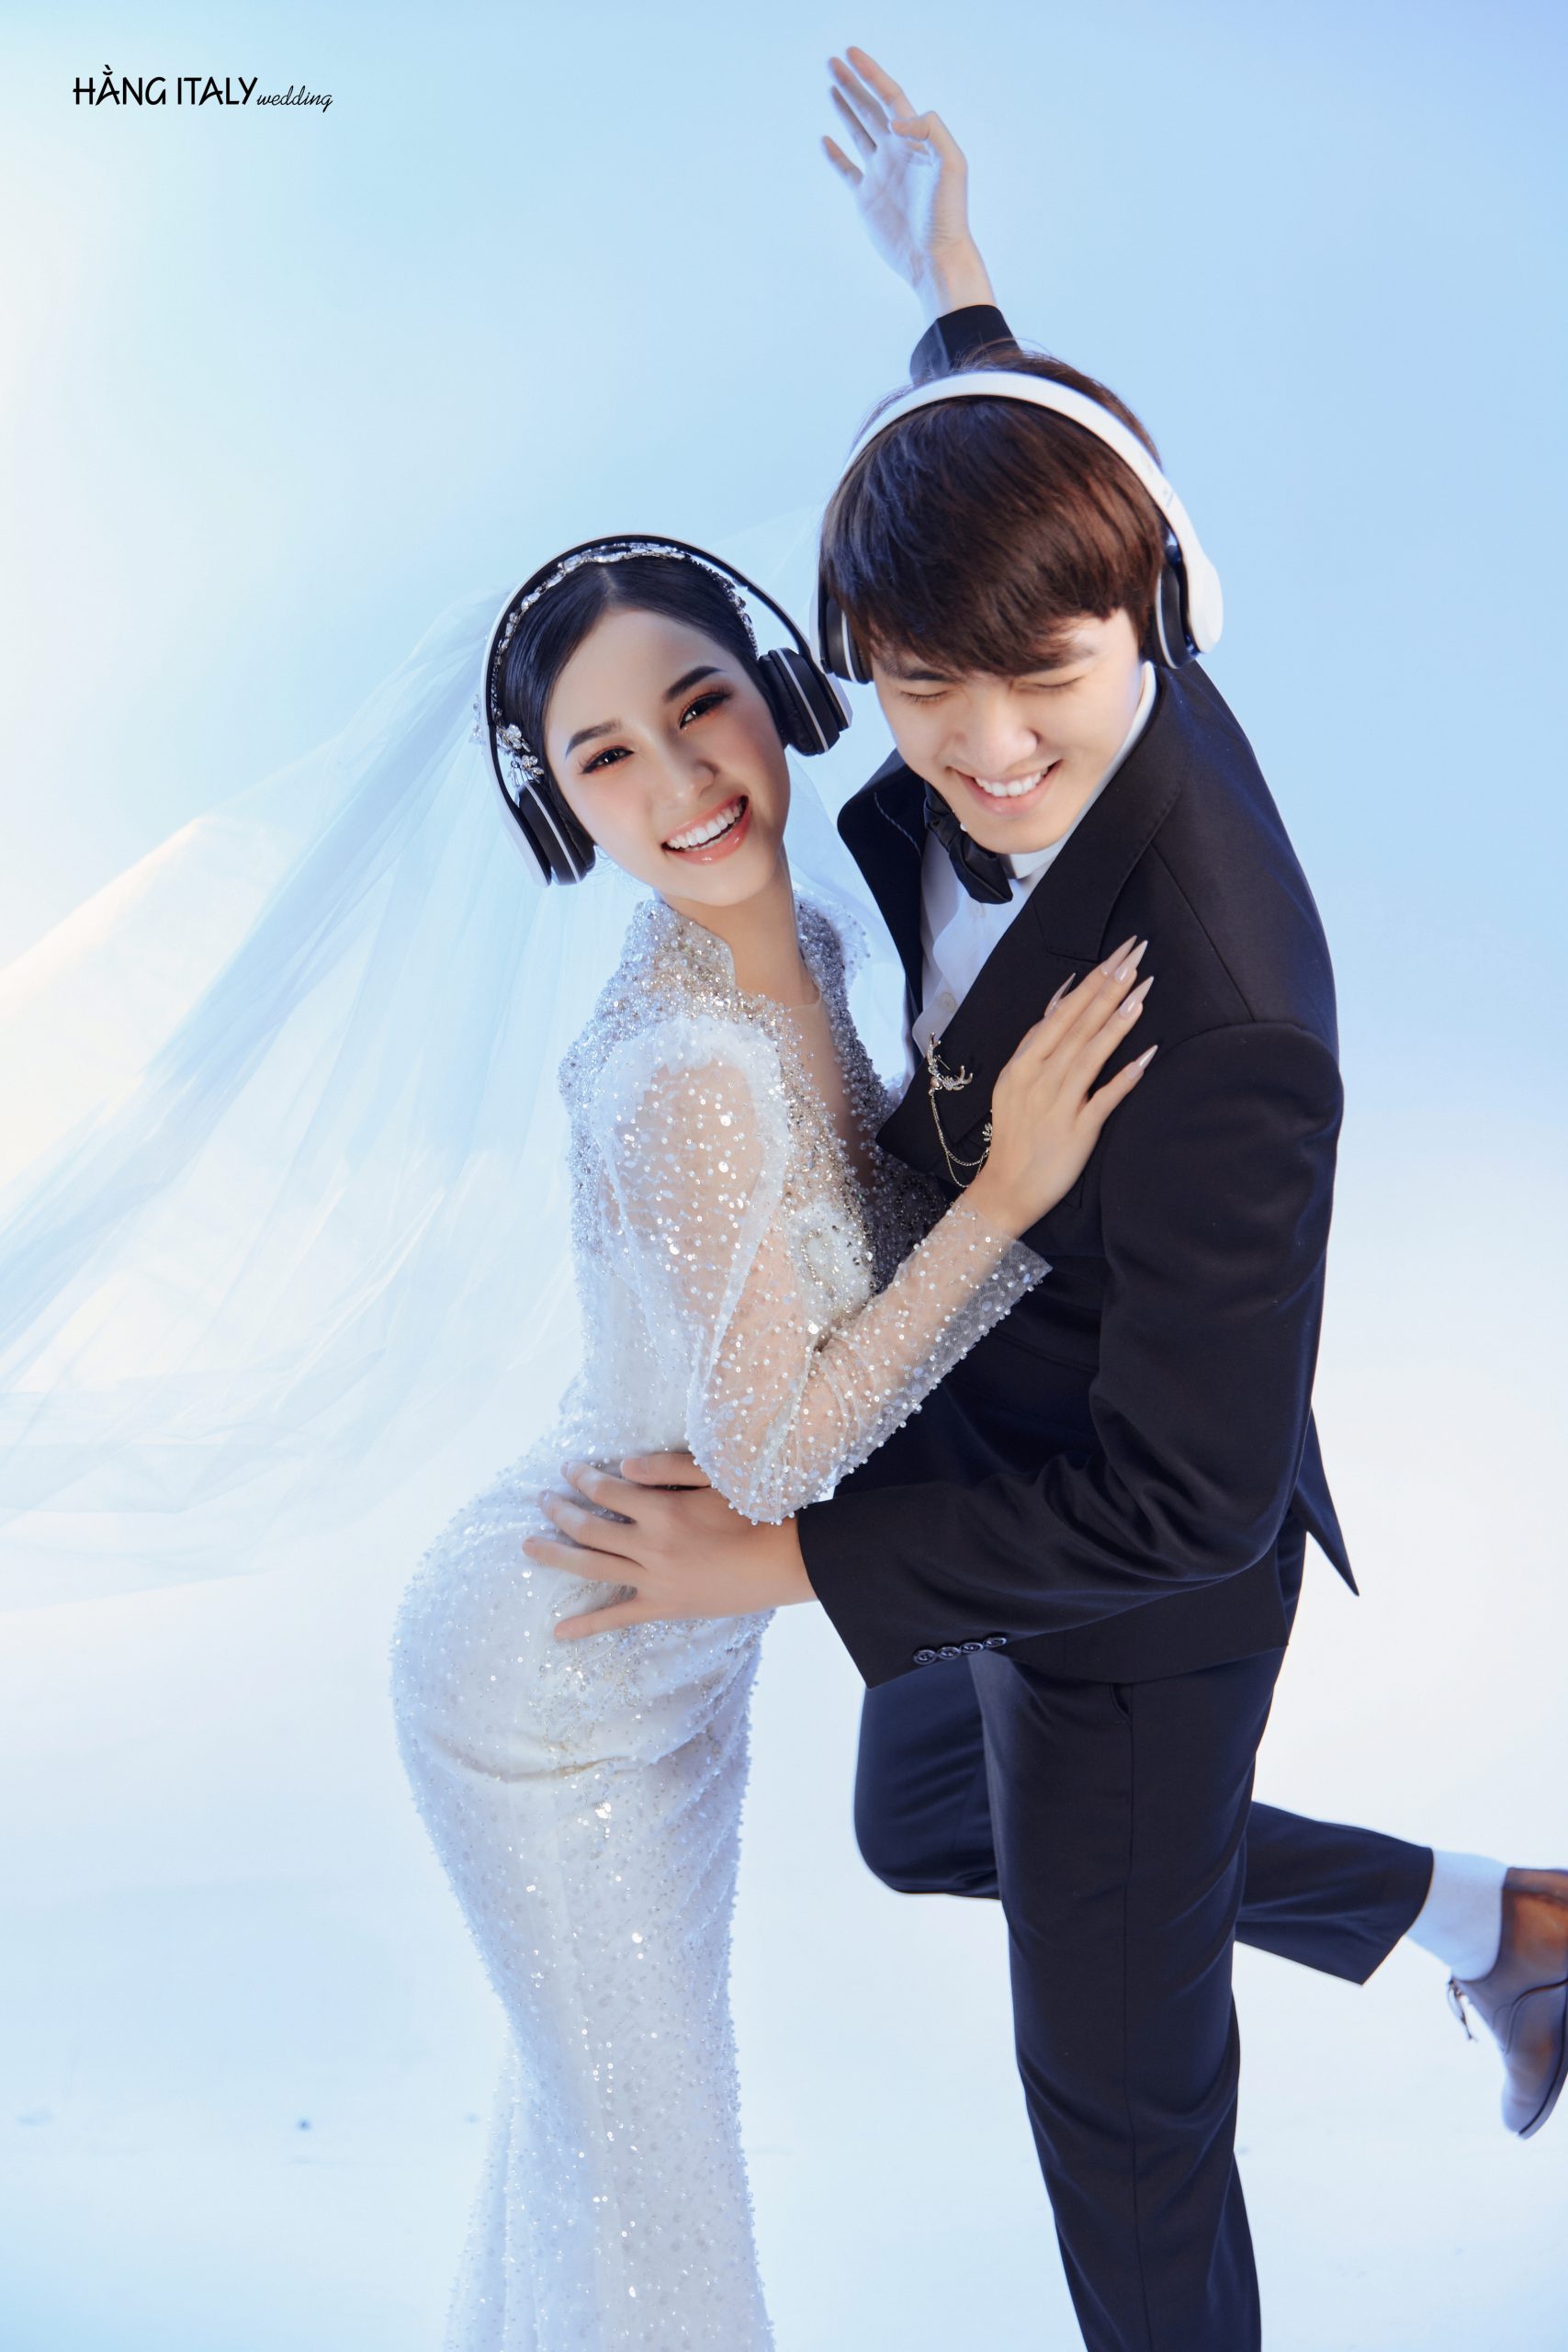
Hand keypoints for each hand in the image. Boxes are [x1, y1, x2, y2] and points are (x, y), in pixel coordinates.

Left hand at [523, 1454, 814, 1637]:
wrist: (784, 1561)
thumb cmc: (755, 1512)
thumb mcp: (715, 1477)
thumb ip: (666, 1467)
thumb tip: (621, 1464)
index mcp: (661, 1511)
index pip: (607, 1490)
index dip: (582, 1478)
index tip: (568, 1468)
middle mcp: (649, 1546)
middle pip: (589, 1528)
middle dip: (560, 1511)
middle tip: (541, 1499)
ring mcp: (653, 1581)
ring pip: (592, 1568)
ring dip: (556, 1555)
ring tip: (529, 1545)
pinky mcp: (664, 1607)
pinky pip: (618, 1618)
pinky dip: (587, 1626)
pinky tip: (559, 1632)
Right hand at [822, 47, 994, 321]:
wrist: (934, 257)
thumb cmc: (947, 214)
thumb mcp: (951, 164)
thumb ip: (930, 131)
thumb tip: (894, 121)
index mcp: (915, 140)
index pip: (890, 97)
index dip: (871, 74)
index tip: (850, 54)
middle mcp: (896, 152)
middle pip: (871, 108)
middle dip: (853, 84)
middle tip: (833, 62)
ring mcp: (880, 174)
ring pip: (859, 132)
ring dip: (845, 109)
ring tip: (831, 87)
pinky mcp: (867, 199)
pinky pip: (847, 170)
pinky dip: (836, 155)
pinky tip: (826, 140)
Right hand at [965, 940, 1156, 1237]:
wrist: (1006, 1188)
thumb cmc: (1016, 1132)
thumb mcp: (1015, 1079)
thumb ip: (1039, 1039)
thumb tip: (1064, 995)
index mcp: (1024, 1063)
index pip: (1064, 1011)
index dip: (1094, 980)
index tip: (1121, 953)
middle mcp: (1040, 1078)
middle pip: (1080, 1024)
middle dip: (1110, 986)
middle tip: (1138, 954)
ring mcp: (1058, 1104)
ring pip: (1091, 1054)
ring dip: (1118, 1021)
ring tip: (1143, 991)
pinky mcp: (1077, 1131)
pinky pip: (1104, 1099)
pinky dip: (1125, 1076)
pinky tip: (1147, 1054)